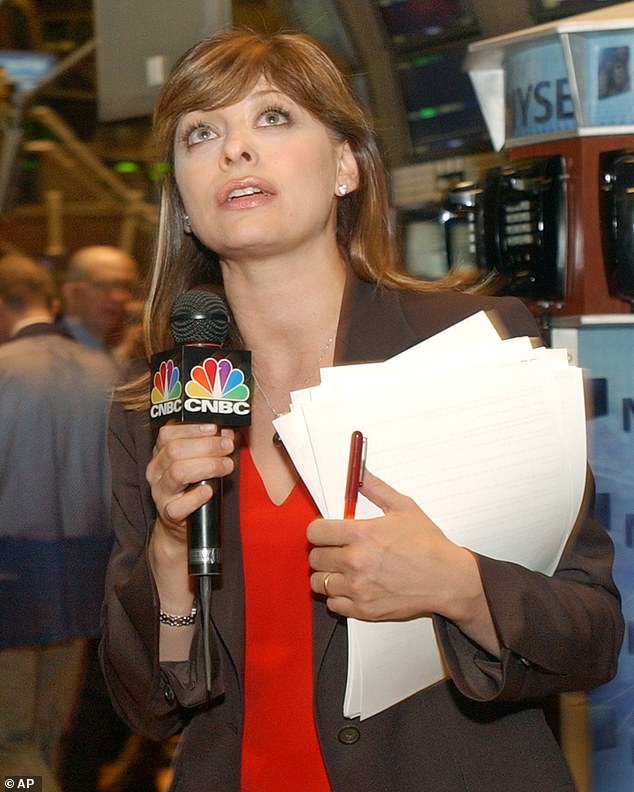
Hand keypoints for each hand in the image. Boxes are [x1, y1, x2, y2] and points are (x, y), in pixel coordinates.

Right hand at [146, 422, 234, 543]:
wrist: (181, 520)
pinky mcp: (168, 513)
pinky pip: (179, 505)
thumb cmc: (193, 485)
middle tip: (227, 446)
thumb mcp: (198, 460)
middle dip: (206, 445)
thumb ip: (211, 445)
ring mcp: (160, 492)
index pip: (168, 433)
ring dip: (208, 466)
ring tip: (227, 465)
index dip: (193, 428)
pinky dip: (196, 497)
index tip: (214, 427)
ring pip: (177, 472)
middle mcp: (156, 471)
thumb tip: (228, 432)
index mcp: (160, 453)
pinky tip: (209, 491)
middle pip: (175, 450)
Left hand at [307, 471, 498, 653]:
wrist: (448, 579)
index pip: (316, 532)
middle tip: (335, 550)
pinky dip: (337, 596)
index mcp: (362, 534)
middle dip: (322, 551)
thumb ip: (376, 488)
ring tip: (341, 569)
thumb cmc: (428, 544)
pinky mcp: (364, 609)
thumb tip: (360, 473)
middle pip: (315, 557)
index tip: (325, 532)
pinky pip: (333, 604)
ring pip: (319, 582)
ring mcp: (359, 588)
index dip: (318, 530)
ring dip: (327, 575)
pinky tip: (350, 587)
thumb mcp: (404, 508)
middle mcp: (356, 561)